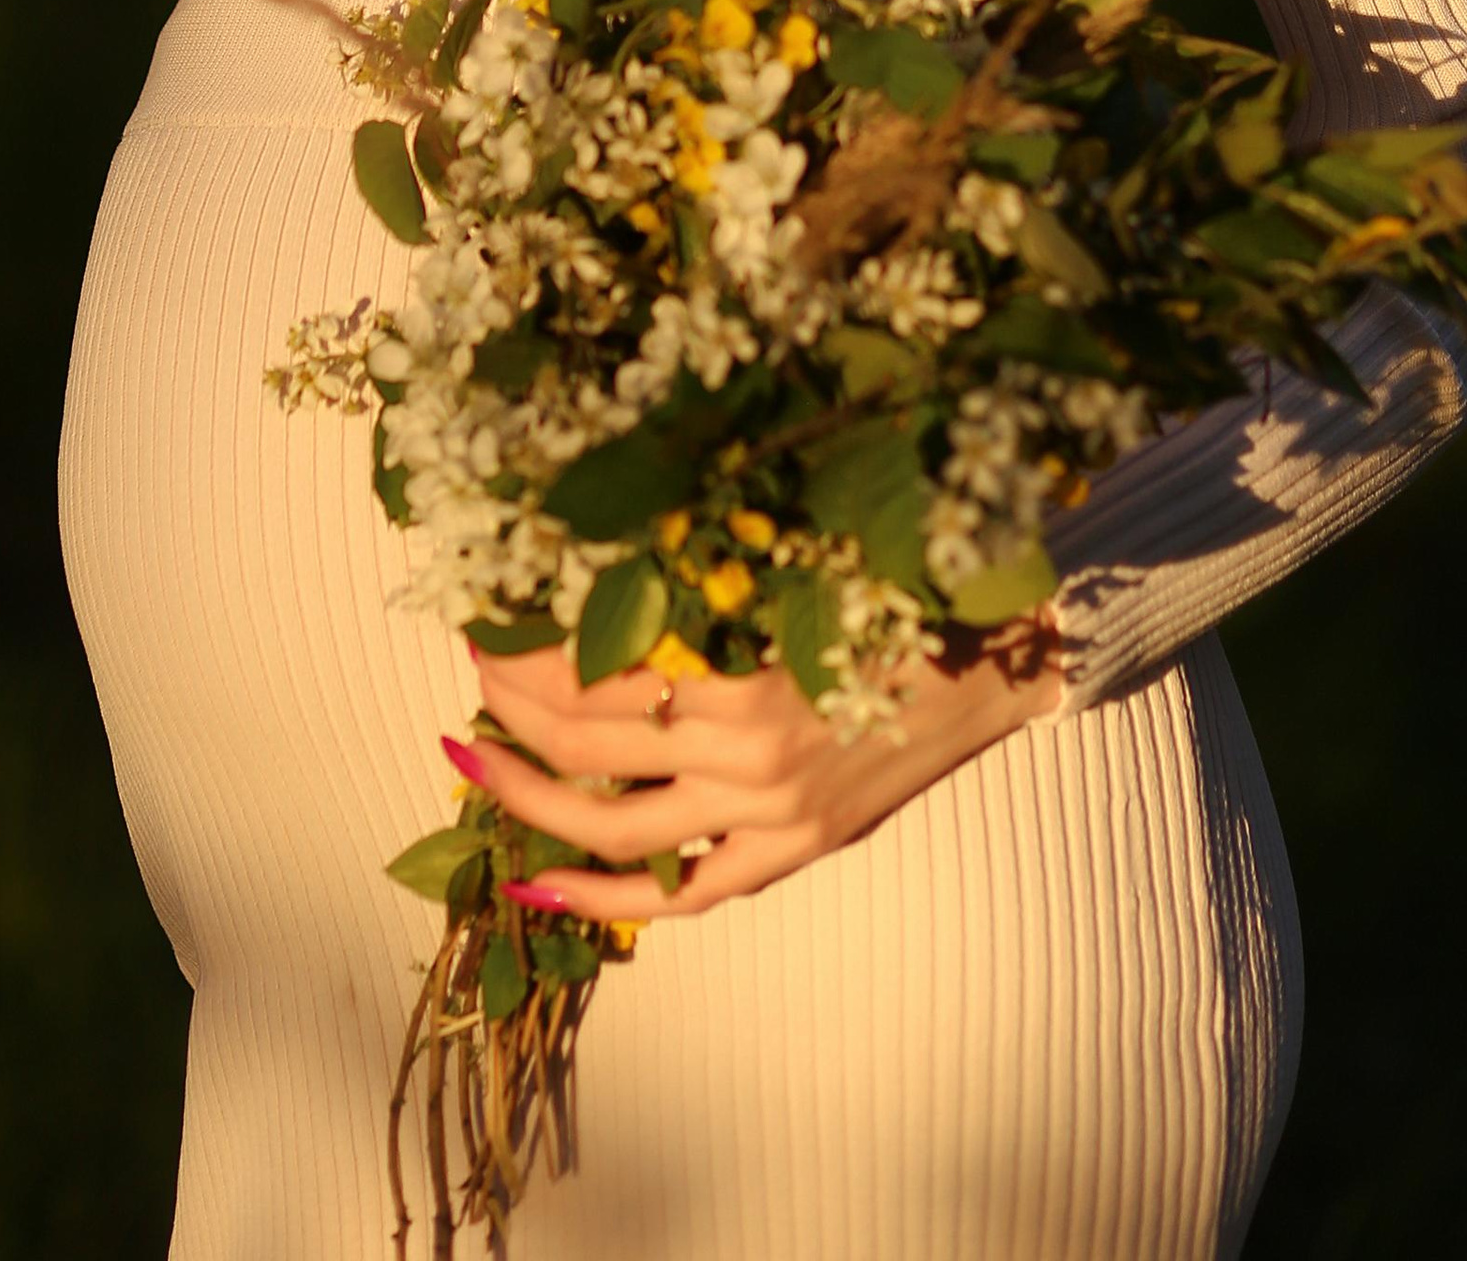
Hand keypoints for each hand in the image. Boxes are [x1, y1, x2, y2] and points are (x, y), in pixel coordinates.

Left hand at [458, 618, 1063, 925]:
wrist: (995, 660)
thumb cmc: (891, 591)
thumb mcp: (790, 573)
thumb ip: (699, 591)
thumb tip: (586, 568)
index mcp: (741, 669)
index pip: (589, 670)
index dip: (522, 650)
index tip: (484, 619)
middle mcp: (746, 752)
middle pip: (584, 741)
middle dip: (508, 705)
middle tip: (471, 671)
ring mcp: (767, 814)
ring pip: (611, 824)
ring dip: (525, 794)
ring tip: (472, 759)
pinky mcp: (791, 851)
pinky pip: (679, 894)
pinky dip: (601, 899)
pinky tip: (537, 881)